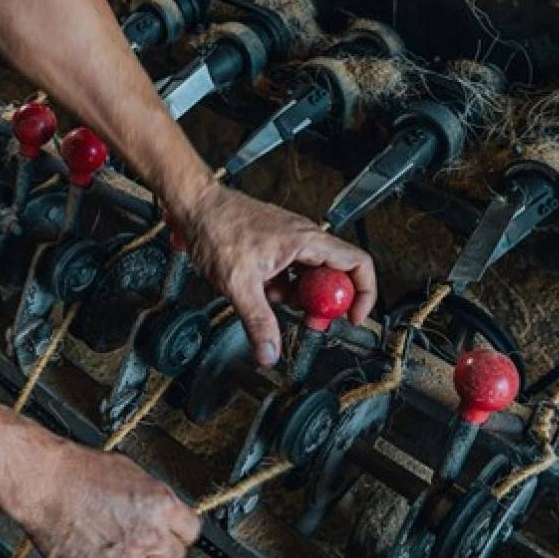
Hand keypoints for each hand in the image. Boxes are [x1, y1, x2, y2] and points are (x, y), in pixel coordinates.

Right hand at [21, 444, 198, 557]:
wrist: (44, 481)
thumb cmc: (80, 470)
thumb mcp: (130, 471)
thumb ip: (151, 498)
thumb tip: (159, 512)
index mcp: (161, 505)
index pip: (191, 531)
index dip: (176, 531)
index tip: (168, 533)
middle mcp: (149, 535)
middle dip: (156, 553)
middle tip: (139, 545)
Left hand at [179, 183, 376, 366]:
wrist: (194, 206)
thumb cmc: (216, 227)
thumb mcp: (239, 283)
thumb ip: (258, 321)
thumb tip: (269, 352)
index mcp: (307, 240)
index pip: (358, 264)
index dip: (364, 294)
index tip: (353, 318)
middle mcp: (304, 238)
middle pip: (336, 275)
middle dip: (326, 303)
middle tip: (311, 322)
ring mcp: (289, 241)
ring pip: (310, 276)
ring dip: (299, 297)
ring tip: (274, 304)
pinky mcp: (274, 246)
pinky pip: (291, 273)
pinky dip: (282, 288)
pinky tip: (261, 292)